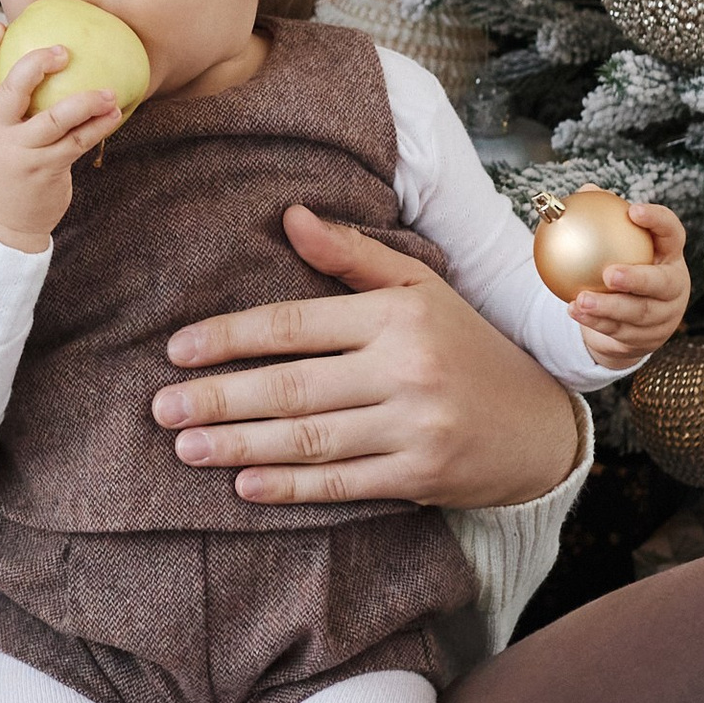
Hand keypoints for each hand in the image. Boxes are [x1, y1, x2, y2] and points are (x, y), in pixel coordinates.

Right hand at [0, 21, 121, 254]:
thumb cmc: (0, 173)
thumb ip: (3, 114)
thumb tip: (30, 77)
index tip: (0, 27)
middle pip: (13, 90)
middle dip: (36, 65)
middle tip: (63, 51)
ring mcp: (22, 152)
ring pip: (54, 119)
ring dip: (85, 101)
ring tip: (108, 91)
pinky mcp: (47, 169)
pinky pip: (78, 142)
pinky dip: (99, 127)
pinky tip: (115, 114)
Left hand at [151, 205, 586, 508]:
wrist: (541, 426)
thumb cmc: (467, 348)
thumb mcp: (419, 288)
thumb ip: (351, 256)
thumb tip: (288, 215)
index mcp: (397, 315)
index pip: (295, 324)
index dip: (230, 337)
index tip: (177, 350)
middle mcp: (406, 369)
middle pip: (293, 385)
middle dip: (220, 397)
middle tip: (161, 406)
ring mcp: (416, 426)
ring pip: (310, 437)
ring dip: (240, 444)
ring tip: (186, 445)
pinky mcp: (422, 476)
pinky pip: (343, 483)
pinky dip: (291, 486)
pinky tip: (244, 485)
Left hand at [568, 196, 689, 369]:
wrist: (630, 318)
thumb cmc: (620, 266)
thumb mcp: (616, 245)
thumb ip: (603, 218)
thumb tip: (586, 190)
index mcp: (669, 255)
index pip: (672, 233)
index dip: (658, 221)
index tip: (633, 210)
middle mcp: (673, 285)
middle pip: (662, 283)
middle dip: (638, 279)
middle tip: (609, 274)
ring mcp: (664, 315)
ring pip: (639, 313)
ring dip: (608, 307)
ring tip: (580, 300)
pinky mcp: (648, 338)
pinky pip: (620, 330)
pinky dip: (596, 322)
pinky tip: (573, 311)